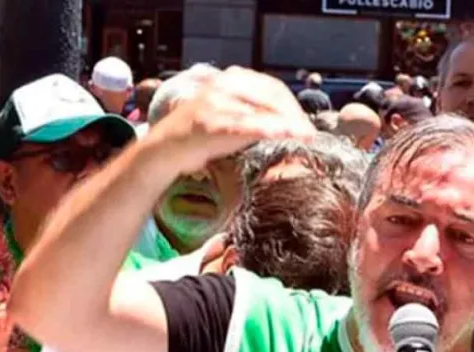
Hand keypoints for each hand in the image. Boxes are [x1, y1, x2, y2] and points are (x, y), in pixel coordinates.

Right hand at [147, 66, 314, 176]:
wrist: (164, 149)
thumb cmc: (201, 137)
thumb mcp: (233, 119)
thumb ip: (256, 115)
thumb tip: (290, 123)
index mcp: (232, 80)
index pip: (272, 87)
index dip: (293, 106)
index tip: (306, 126)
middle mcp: (224, 84)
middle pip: (270, 95)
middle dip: (293, 115)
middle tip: (309, 134)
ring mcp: (215, 101)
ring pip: (258, 108)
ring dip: (285, 122)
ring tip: (302, 134)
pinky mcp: (207, 121)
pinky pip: (241, 124)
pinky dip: (263, 128)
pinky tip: (281, 134)